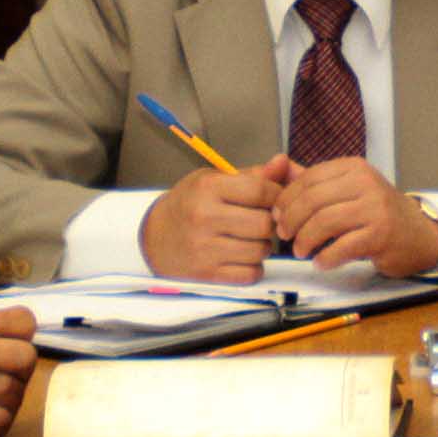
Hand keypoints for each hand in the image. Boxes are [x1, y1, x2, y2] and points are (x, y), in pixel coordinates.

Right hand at [140, 157, 290, 280]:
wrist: (153, 236)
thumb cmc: (189, 204)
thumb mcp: (213, 180)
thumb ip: (252, 175)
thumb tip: (284, 162)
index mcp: (207, 188)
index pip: (261, 190)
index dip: (276, 195)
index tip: (273, 199)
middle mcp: (204, 217)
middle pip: (264, 224)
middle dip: (270, 223)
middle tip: (261, 221)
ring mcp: (204, 248)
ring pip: (260, 251)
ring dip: (262, 246)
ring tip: (249, 239)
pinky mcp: (206, 274)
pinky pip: (250, 274)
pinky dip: (253, 267)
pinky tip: (241, 257)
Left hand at [269, 155, 437, 274]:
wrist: (418, 234)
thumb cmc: (376, 213)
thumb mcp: (347, 188)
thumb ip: (312, 180)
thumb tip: (275, 166)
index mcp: (353, 167)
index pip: (309, 178)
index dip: (286, 198)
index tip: (277, 215)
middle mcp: (365, 183)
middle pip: (313, 200)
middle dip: (291, 220)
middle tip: (284, 235)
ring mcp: (375, 209)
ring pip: (324, 222)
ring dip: (305, 240)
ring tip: (300, 251)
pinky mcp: (380, 235)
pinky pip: (341, 247)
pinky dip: (325, 258)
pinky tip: (320, 262)